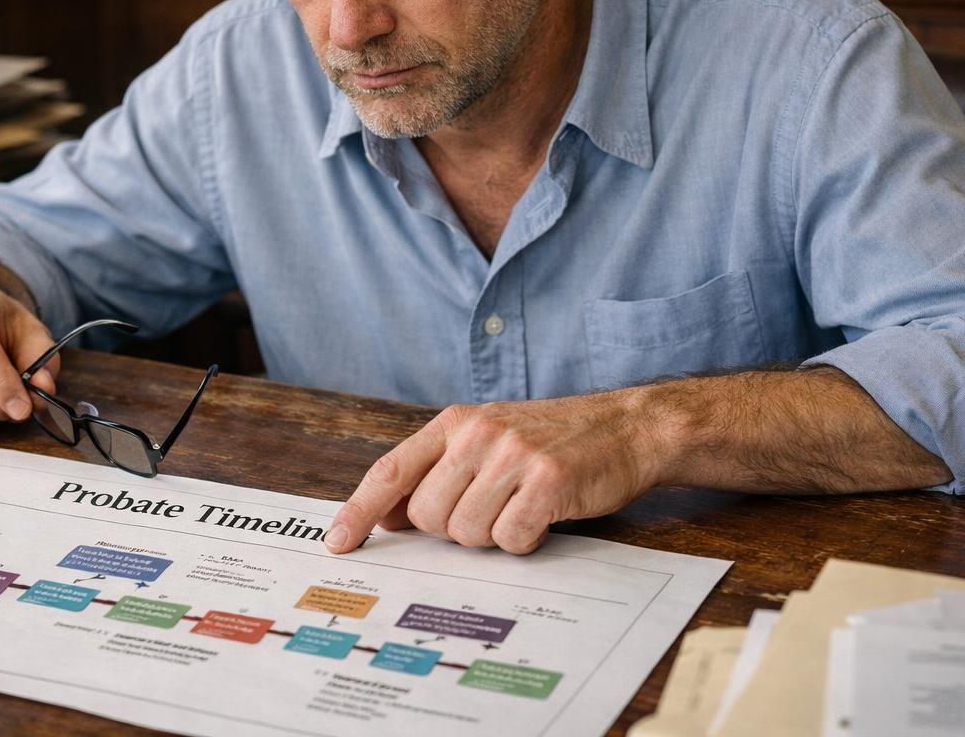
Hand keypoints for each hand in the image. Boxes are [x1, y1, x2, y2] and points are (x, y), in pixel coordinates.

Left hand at [324, 393, 661, 554]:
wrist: (625, 426)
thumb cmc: (552, 440)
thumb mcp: (486, 441)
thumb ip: (437, 472)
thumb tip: (387, 516)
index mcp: (455, 423)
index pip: (391, 470)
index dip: (359, 509)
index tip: (338, 542)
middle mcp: (477, 435)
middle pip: (427, 516)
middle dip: (453, 529)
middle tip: (492, 509)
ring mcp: (512, 455)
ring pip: (466, 533)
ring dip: (492, 535)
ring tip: (520, 507)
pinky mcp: (547, 480)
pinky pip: (510, 539)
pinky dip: (525, 540)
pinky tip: (543, 516)